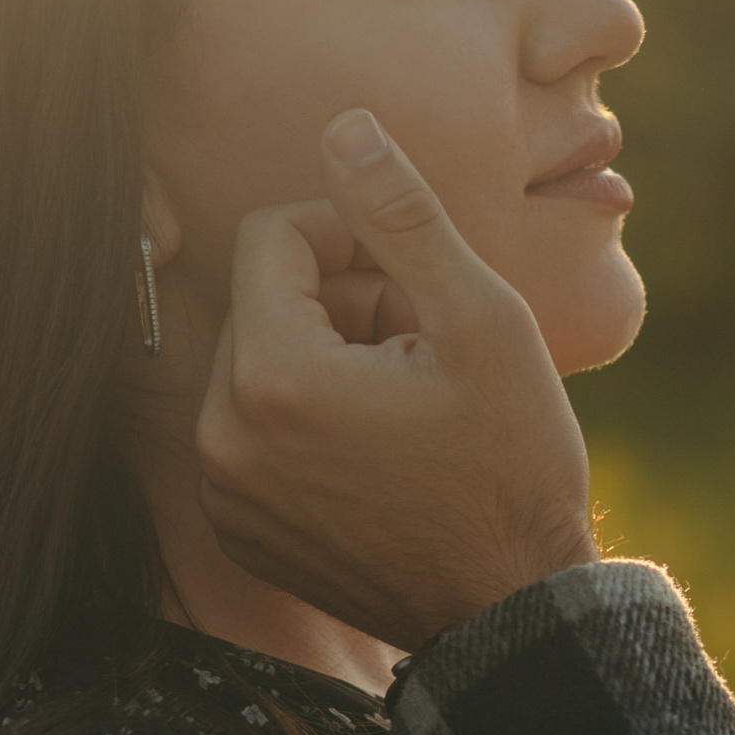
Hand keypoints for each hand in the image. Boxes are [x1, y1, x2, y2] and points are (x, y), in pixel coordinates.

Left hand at [195, 111, 598, 650]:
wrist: (510, 605)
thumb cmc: (511, 462)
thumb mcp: (480, 319)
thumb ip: (401, 217)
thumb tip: (343, 128)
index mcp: (272, 378)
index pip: (273, 237)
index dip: (350, 233)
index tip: (414, 275)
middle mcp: (223, 438)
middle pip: (262, 300)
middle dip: (339, 300)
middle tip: (424, 342)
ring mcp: (224, 492)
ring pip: (258, 363)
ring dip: (326, 358)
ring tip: (408, 397)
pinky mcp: (238, 530)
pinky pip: (253, 432)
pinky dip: (308, 421)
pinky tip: (382, 450)